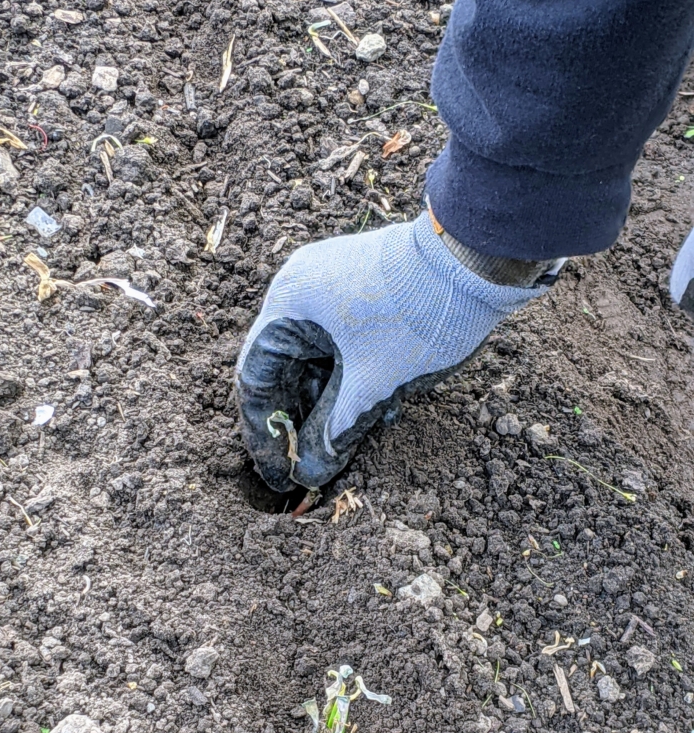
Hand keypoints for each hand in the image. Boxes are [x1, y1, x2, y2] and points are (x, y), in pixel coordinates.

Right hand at [236, 212, 544, 491]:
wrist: (476, 259)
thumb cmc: (418, 314)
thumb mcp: (372, 385)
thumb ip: (334, 432)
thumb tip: (310, 473)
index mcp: (289, 303)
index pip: (256, 378)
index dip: (264, 434)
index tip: (278, 472)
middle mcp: (301, 288)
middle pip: (285, 368)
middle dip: (301, 419)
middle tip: (311, 463)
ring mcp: (331, 283)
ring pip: (315, 358)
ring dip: (328, 401)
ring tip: (345, 441)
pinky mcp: (359, 287)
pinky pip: (339, 341)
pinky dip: (348, 377)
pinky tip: (371, 408)